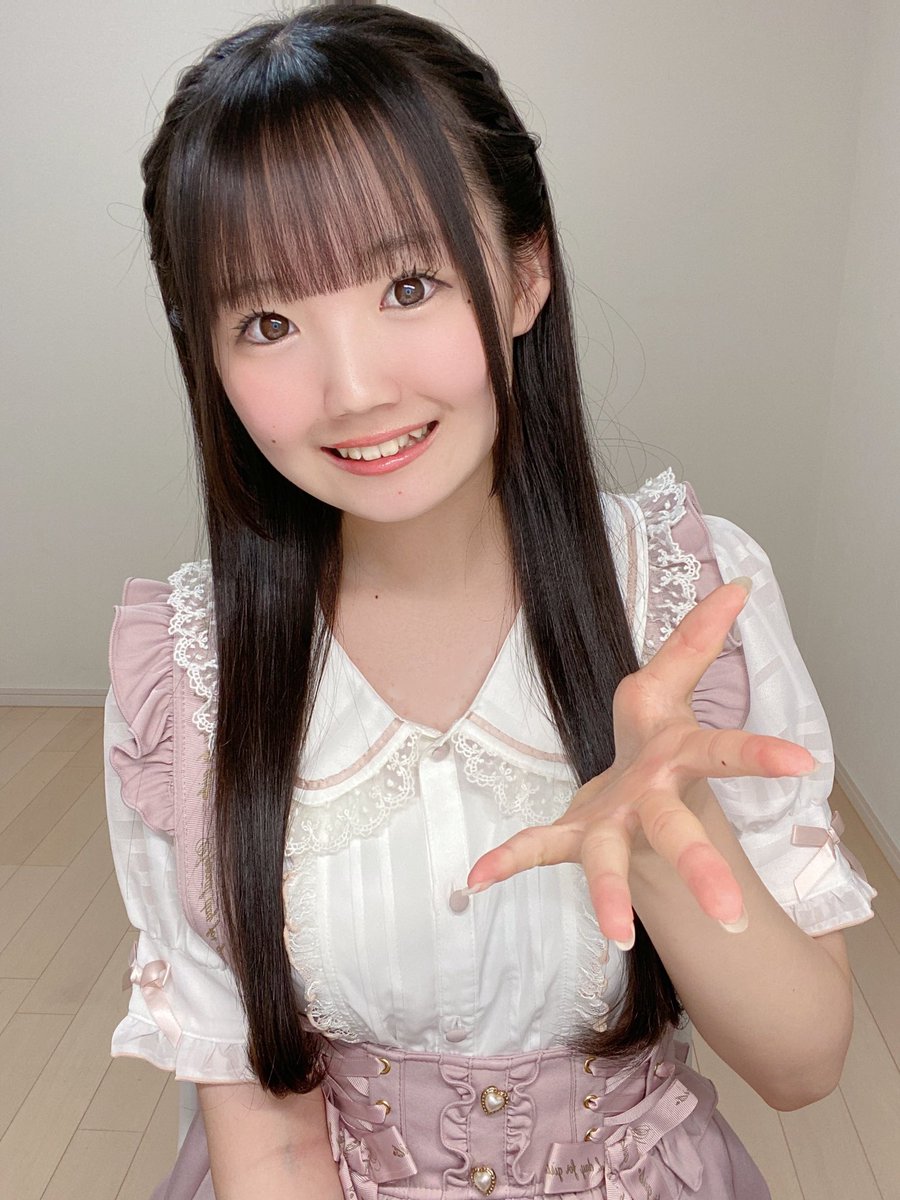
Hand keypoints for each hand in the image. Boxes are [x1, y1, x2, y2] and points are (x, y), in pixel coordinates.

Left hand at [466, 579, 815, 944]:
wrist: (635, 805)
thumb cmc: (655, 745)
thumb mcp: (673, 687)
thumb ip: (698, 637)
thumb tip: (738, 584)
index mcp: (677, 759)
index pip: (724, 753)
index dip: (759, 755)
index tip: (801, 763)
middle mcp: (648, 801)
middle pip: (675, 829)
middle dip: (699, 867)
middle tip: (727, 912)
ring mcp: (610, 825)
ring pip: (613, 862)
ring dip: (611, 897)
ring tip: (616, 937)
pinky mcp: (573, 836)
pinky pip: (538, 849)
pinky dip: (507, 861)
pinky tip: (474, 878)